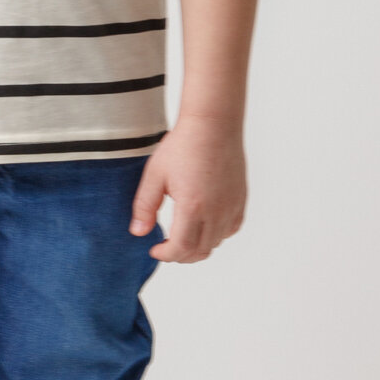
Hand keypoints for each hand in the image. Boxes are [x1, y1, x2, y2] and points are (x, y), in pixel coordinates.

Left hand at [129, 115, 246, 263]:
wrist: (212, 124)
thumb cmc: (183, 145)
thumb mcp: (155, 173)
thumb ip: (145, 205)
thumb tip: (138, 232)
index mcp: (192, 207)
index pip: (181, 249)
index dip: (166, 255)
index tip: (155, 249)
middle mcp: (216, 212)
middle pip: (200, 251)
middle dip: (180, 255)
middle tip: (166, 247)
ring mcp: (231, 206)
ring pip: (216, 242)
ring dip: (198, 246)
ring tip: (182, 236)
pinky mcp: (240, 199)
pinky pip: (231, 229)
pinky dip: (217, 234)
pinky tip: (204, 224)